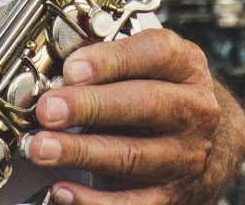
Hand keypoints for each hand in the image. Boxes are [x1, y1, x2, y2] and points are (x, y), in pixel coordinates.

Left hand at [26, 28, 244, 204]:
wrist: (202, 143)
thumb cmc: (163, 94)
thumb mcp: (149, 66)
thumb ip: (110, 60)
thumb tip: (59, 67)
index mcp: (187, 67)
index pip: (156, 54)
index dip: (112, 60)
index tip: (71, 68)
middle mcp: (193, 110)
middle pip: (145, 104)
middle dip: (91, 107)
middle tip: (48, 109)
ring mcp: (185, 156)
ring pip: (133, 156)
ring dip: (81, 152)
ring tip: (42, 147)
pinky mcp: (170, 195)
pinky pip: (131, 203)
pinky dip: (93, 201)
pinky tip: (62, 190)